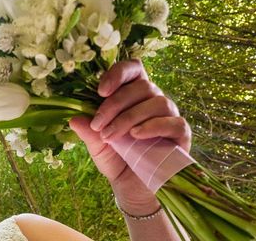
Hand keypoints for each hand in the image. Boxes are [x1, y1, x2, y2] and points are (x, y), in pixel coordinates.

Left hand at [69, 59, 190, 214]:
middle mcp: (153, 99)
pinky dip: (153, 126)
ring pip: (156, 102)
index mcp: (133, 94)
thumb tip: (73, 118)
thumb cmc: (115, 158)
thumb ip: (87, 131)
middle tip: (97, 125)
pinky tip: (136, 136)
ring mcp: (170, 115)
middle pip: (141, 86)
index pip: (132, 68)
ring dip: (129, 117)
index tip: (100, 91)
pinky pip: (173, 122)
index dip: (118, 73)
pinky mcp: (181, 134)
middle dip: (114, 104)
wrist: (132, 188)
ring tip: (111, 136)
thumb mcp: (96, 144)